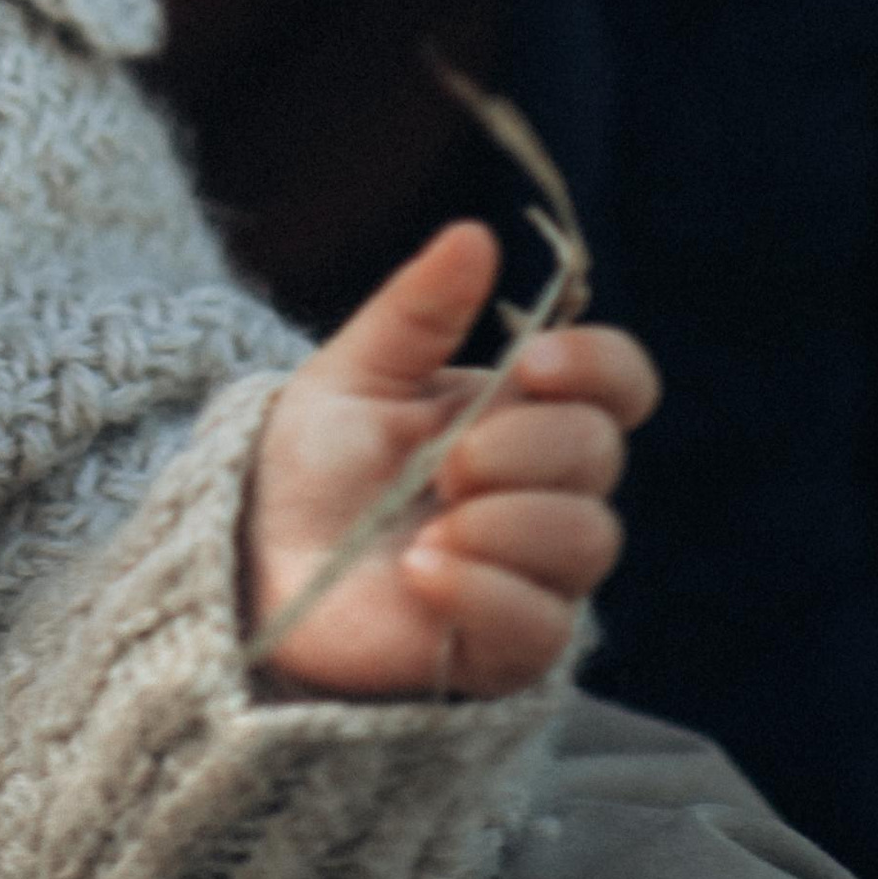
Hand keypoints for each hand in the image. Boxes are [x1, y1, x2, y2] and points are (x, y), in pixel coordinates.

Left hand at [242, 221, 659, 698]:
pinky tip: (420, 572)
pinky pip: (540, 622)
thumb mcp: (354, 371)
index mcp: (522, 408)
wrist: (259, 555)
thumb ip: (417, 311)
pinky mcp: (509, 645)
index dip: (600, 366)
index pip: (618, 382)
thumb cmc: (316, 459)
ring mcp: (536, 568)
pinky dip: (482, 589)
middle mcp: (545, 486)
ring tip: (429, 524)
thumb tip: (476, 233)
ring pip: (587, 539)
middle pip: (599, 454)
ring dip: (507, 522)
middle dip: (524, 447)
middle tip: (444, 461)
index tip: (533, 364)